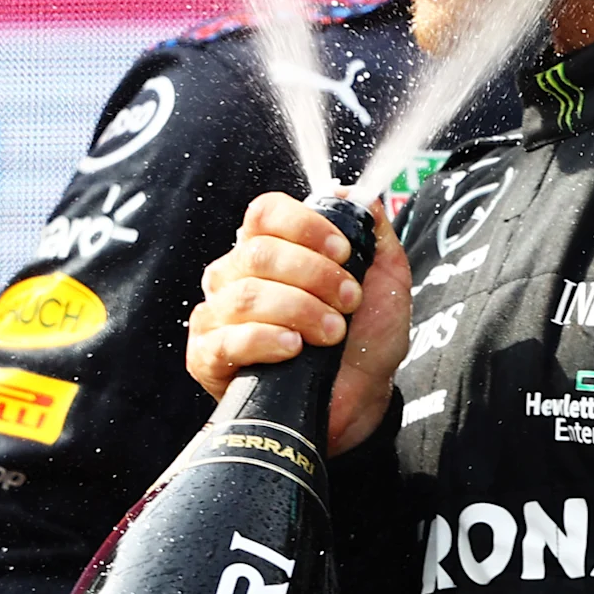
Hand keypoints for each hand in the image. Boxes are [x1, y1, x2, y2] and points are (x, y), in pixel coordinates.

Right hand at [186, 193, 410, 451]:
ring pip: (247, 295)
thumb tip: (354, 195)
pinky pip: (227, 339)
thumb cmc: (365, 338)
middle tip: (349, 301)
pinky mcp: (207, 358)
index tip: (343, 252)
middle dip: (315, 276)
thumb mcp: (385, 279)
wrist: (360, 398)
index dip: (305, 226)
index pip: (266, 213)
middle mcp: (236, 275)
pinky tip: (294, 349)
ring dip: (300, 311)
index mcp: (271, 248)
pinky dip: (266, 340)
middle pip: (259, 252)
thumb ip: (373, 233)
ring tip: (331, 333)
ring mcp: (218, 315)